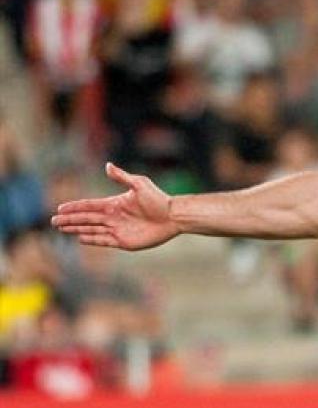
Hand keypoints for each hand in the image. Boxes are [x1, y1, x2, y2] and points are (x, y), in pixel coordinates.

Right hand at [51, 163, 179, 249]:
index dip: (75, 207)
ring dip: (77, 229)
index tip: (60, 208)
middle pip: (87, 219)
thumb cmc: (158, 199)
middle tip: (54, 221)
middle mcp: (113, 217)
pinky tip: (80, 238)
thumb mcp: (140, 184)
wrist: (173, 216)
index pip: (89, 206)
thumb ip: (122, 177)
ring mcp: (118, 230)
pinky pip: (104, 240)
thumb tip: (107, 165)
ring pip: (92, 229)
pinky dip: (92, 239)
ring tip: (62, 229)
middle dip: (70, 220)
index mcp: (114, 204)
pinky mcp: (124, 242)